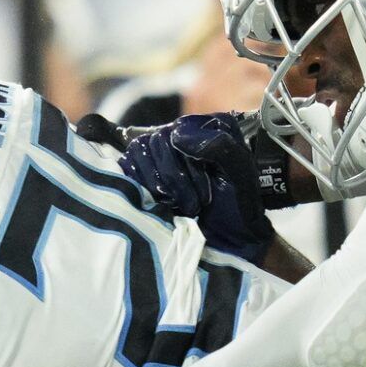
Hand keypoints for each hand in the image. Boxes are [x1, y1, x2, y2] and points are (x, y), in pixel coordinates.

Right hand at [81, 112, 287, 262]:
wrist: (226, 239)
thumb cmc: (236, 207)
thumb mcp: (238, 173)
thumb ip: (218, 146)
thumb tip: (177, 134)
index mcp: (209, 127)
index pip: (181, 129)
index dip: (189, 163)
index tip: (206, 192)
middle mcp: (182, 132)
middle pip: (158, 141)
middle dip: (176, 178)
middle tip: (194, 205)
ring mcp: (158, 149)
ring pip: (140, 151)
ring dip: (160, 184)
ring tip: (179, 206)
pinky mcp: (141, 169)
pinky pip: (127, 165)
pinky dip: (142, 185)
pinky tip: (159, 202)